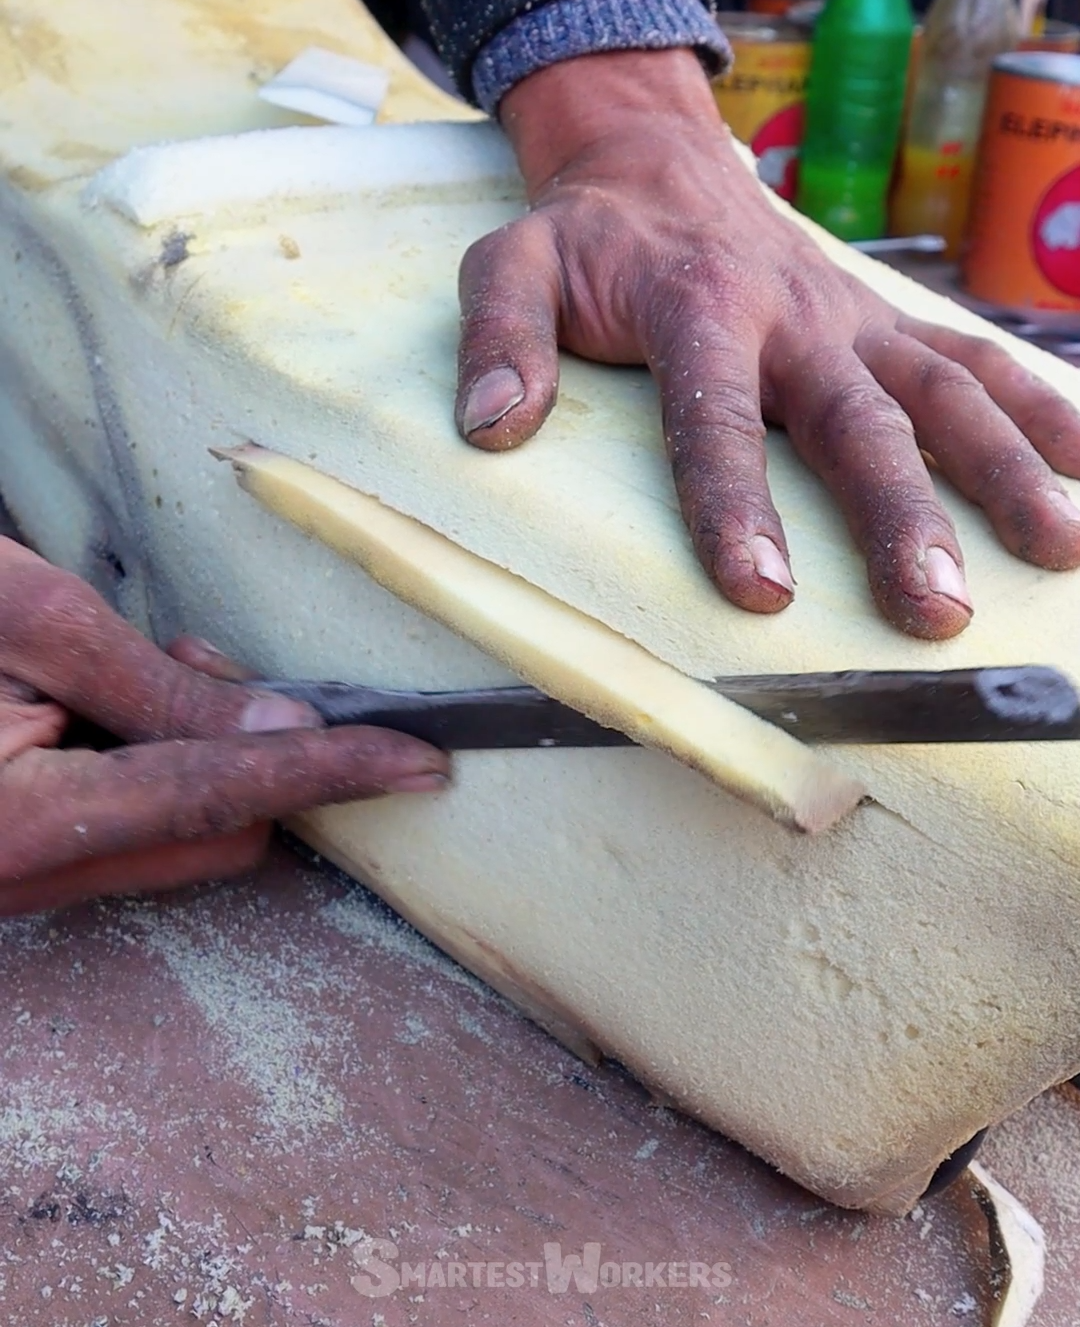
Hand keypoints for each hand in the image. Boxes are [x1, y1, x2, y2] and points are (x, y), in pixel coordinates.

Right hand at [0, 539, 448, 915]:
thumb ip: (151, 683)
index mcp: (21, 829)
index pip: (219, 795)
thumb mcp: (20, 616)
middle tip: (191, 660)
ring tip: (106, 673)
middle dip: (245, 757)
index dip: (329, 770)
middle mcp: (21, 880)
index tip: (420, 762)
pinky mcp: (14, 863)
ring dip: (188, 760)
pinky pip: (122, 832)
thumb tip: (276, 722)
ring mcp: (16, 882)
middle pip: (211, 839)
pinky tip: (89, 706)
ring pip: (172, 839)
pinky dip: (140, 770)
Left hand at [454, 49, 1079, 639]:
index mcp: (697, 305)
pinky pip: (977, 360)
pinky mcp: (887, 326)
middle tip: (934, 610)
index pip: (716, 412)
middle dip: (901, 517)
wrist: (661, 169)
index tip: (763, 591)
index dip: (736, 503)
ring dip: (1003, 472)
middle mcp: (794, 315)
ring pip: (943, 393)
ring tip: (1057, 549)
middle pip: (858, 419)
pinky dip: (1039, 408)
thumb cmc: (587, 240)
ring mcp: (854, 321)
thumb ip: (499, 335)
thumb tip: (491, 425)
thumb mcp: (512, 264)